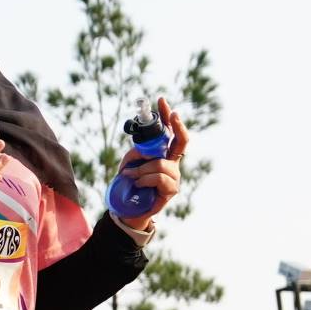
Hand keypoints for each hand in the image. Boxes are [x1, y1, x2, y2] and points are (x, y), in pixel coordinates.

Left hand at [112, 97, 188, 230]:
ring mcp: (174, 175)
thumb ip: (136, 153)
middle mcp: (172, 162)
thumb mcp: (128, 163)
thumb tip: (143, 150)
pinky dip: (144, 179)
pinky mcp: (172, 189)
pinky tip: (138, 184)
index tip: (160, 100)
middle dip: (178, 126)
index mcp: (163, 153)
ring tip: (130, 176)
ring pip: (160, 163)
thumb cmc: (130, 184)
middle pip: (182, 141)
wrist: (130, 209)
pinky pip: (158, 177)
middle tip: (174, 115)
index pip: (168, 132)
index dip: (166, 116)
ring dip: (141, 169)